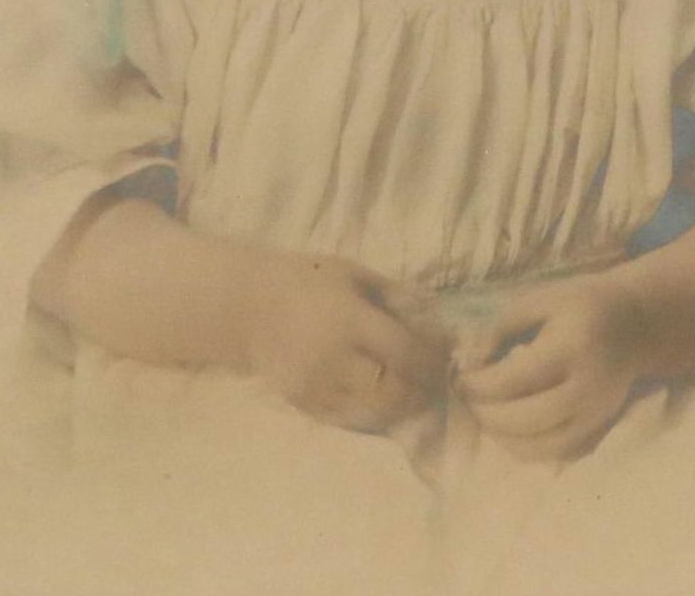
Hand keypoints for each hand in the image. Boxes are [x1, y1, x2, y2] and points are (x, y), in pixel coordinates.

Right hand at [242, 248, 447, 432]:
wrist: (249, 306)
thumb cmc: (307, 281)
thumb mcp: (352, 274)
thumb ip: (393, 294)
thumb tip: (434, 316)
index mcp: (350, 320)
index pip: (404, 351)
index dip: (431, 359)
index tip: (445, 357)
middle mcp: (335, 358)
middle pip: (392, 390)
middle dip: (419, 389)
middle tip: (433, 382)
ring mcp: (318, 386)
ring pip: (372, 412)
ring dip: (399, 408)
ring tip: (413, 396)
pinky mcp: (304, 403)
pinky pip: (347, 420)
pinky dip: (371, 416)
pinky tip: (382, 404)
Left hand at [454, 272, 647, 462]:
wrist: (635, 324)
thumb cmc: (580, 305)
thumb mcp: (539, 300)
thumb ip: (499, 327)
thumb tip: (470, 362)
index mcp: (571, 346)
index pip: (516, 379)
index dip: (480, 385)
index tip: (460, 378)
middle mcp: (587, 387)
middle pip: (526, 420)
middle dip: (487, 414)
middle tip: (469, 399)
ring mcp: (596, 414)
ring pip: (540, 447)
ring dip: (503, 437)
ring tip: (486, 414)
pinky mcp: (598, 430)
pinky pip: (555, 454)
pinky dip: (526, 447)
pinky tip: (511, 427)